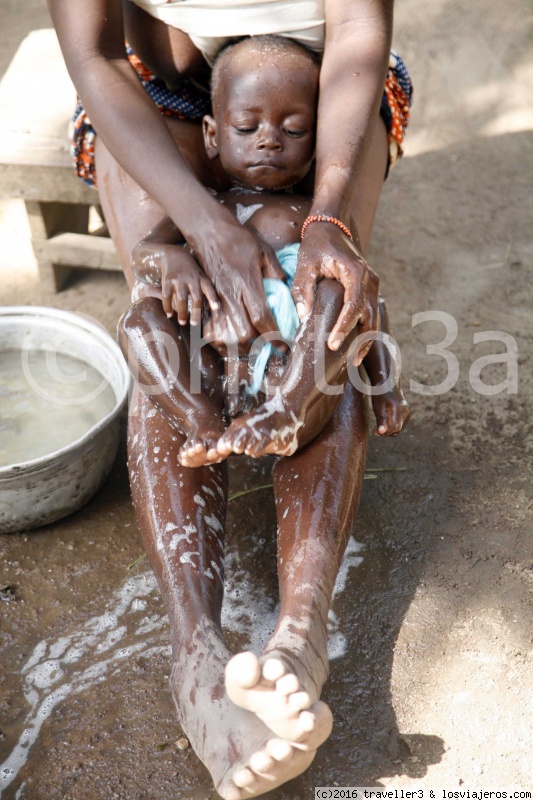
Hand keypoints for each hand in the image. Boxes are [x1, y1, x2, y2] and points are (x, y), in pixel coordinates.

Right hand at [159, 246, 219, 325]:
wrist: (173, 255)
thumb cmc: (191, 272)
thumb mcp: (200, 277)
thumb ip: (204, 291)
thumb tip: (209, 313)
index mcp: (202, 279)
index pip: (209, 289)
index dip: (213, 298)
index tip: (216, 308)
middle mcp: (192, 279)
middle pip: (196, 297)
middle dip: (196, 311)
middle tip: (194, 324)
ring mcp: (179, 279)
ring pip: (182, 299)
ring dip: (182, 312)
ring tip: (182, 322)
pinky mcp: (167, 280)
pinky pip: (167, 296)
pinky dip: (167, 306)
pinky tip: (169, 314)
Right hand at [193, 218, 286, 351]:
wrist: (208, 232)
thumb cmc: (239, 239)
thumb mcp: (264, 251)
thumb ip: (276, 272)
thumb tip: (284, 290)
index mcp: (247, 284)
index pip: (261, 318)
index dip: (273, 336)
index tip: (284, 346)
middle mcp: (230, 296)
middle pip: (243, 332)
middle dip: (259, 343)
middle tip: (270, 343)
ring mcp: (216, 299)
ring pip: (228, 334)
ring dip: (242, 344)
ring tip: (255, 343)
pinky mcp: (207, 300)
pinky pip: (213, 328)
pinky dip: (223, 338)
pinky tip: (234, 338)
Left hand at [291, 223, 379, 364]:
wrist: (330, 227)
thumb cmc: (316, 244)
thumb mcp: (305, 263)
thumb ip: (303, 289)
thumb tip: (304, 316)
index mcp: (356, 273)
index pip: (354, 306)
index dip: (344, 327)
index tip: (332, 344)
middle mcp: (370, 280)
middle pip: (371, 316)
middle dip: (361, 340)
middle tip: (348, 361)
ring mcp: (373, 285)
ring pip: (375, 317)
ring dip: (367, 338)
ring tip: (354, 359)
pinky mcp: (369, 289)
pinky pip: (371, 312)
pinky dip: (366, 329)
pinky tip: (357, 345)